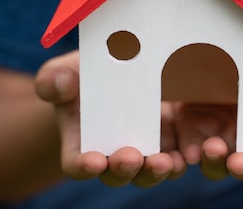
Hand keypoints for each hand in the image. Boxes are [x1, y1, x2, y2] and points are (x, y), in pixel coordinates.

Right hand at [34, 51, 185, 187]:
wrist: (124, 71)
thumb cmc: (87, 73)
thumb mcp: (69, 69)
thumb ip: (55, 78)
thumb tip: (60, 84)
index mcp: (82, 142)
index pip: (78, 163)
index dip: (83, 165)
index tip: (92, 161)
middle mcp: (113, 154)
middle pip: (117, 173)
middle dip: (123, 169)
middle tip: (130, 158)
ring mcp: (144, 150)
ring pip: (149, 171)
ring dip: (155, 170)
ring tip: (164, 162)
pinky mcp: (171, 141)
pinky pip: (177, 156)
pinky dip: (181, 158)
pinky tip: (187, 154)